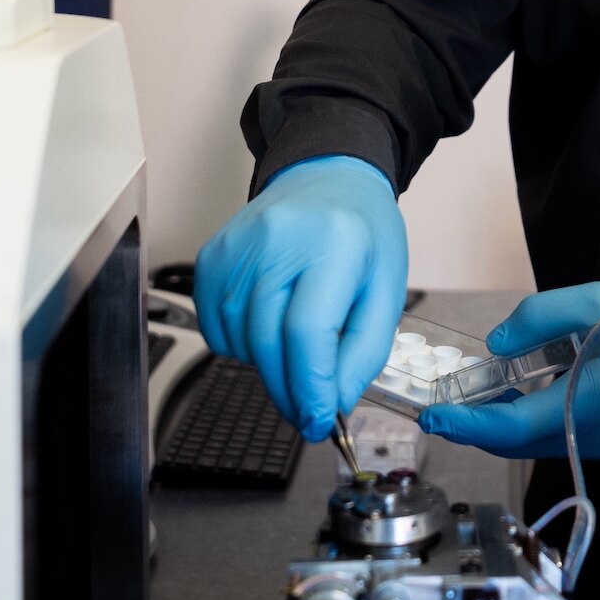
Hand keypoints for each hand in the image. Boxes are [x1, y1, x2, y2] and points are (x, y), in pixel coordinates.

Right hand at [194, 156, 407, 440]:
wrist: (327, 178)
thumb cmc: (362, 233)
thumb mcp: (387, 290)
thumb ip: (365, 352)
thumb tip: (333, 402)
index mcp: (334, 244)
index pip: (308, 332)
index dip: (310, 388)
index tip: (319, 420)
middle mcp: (279, 239)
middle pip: (269, 342)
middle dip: (289, 391)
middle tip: (308, 410)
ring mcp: (238, 245)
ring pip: (239, 340)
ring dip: (266, 367)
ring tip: (295, 349)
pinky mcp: (213, 255)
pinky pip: (214, 327)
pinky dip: (240, 345)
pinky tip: (268, 328)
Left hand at [418, 282, 599, 459]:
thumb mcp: (599, 302)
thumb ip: (541, 317)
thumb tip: (495, 344)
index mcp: (583, 404)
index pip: (509, 426)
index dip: (465, 423)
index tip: (432, 415)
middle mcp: (583, 435)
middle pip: (510, 442)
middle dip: (469, 426)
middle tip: (436, 406)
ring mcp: (592, 443)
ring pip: (527, 443)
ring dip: (491, 426)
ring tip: (462, 398)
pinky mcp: (598, 440)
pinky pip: (546, 436)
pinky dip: (517, 421)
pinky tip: (505, 395)